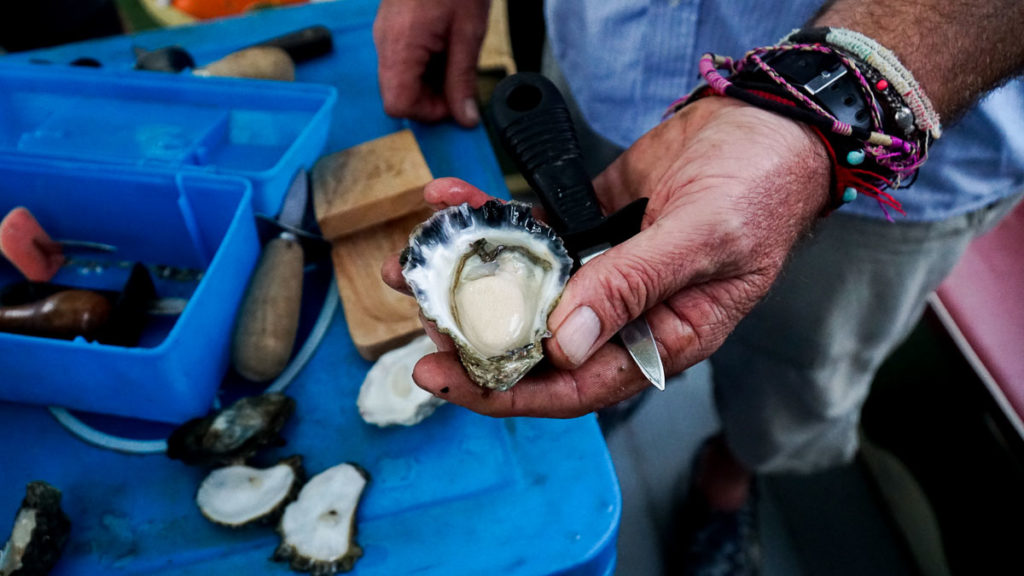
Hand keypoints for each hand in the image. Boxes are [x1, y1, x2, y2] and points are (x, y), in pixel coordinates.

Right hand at [373, 0, 489, 126]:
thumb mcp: (468, 33)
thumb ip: (463, 79)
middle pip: (397, 96)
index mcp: (402, 46)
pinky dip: (423, 66)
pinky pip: (401, 62)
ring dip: (428, 82)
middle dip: (430, 99)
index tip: (454, 103)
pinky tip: (443, 48)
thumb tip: (465, 117)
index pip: (398, 105)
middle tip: (459, 82)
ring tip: (454, 58)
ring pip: (400, 81)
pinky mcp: (390, 30)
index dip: (428, 112)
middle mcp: (385, 44)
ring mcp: (384, 36)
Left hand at [382, 97, 829, 417]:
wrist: (773, 121)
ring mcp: (606, 270)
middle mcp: (628, 314)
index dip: (507, 390)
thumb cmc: (765, 188)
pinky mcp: (593, 226)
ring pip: (527, 287)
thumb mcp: (703, 239)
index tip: (448, 379)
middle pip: (537, 342)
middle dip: (473, 335)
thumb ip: (633, 288)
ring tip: (412, 263)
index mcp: (664, 339)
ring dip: (470, 275)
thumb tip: (564, 342)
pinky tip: (453, 201)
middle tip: (418, 317)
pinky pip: (534, 233)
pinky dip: (494, 220)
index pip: (575, 386)